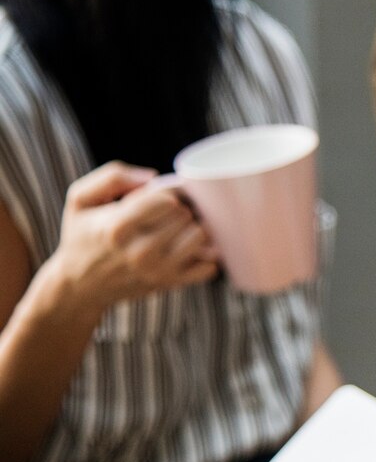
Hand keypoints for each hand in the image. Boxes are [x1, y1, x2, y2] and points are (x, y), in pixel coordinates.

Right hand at [50, 162, 218, 312]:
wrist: (80, 285)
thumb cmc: (83, 235)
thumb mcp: (80, 199)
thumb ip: (113, 176)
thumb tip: (153, 177)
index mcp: (117, 227)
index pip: (167, 200)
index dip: (167, 192)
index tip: (159, 196)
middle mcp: (140, 252)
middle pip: (185, 215)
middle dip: (179, 208)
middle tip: (167, 213)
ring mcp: (158, 271)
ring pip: (201, 236)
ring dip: (192, 228)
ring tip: (176, 228)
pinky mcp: (171, 283)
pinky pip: (209, 266)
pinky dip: (204, 256)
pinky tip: (186, 248)